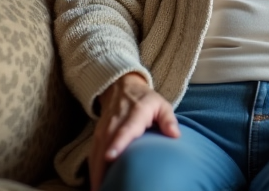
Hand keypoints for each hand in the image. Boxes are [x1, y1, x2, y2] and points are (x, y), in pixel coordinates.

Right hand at [90, 73, 178, 190]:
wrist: (122, 88)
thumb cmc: (146, 100)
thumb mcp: (161, 104)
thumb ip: (168, 119)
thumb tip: (175, 135)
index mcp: (134, 115)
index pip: (124, 131)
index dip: (117, 144)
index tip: (110, 157)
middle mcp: (114, 124)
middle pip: (105, 147)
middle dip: (102, 168)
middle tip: (103, 188)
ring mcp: (103, 130)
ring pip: (96, 153)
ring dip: (96, 173)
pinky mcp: (97, 136)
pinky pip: (93, 155)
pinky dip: (93, 170)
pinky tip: (96, 184)